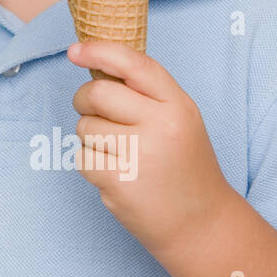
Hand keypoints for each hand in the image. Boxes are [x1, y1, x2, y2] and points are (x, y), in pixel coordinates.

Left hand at [67, 40, 238, 260]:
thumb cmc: (183, 167)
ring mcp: (139, 154)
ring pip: (85, 127)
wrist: (201, 224)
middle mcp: (161, 125)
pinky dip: (91, 165)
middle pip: (97, 93)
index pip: (133, 64)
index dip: (99, 51)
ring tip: (122, 156)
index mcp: (178, 105)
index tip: (75, 51)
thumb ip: (146, 94)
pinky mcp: (118, 181)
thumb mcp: (180, 121)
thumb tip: (96, 67)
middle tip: (95, 114)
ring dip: (92, 139)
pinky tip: (117, 176)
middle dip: (85, 101)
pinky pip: (82, 157)